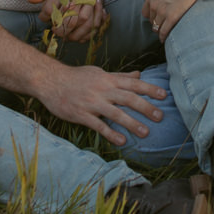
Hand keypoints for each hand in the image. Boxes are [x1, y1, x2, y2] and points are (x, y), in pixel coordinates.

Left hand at [27, 0, 106, 41]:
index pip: (50, 8)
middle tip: (55, 30)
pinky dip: (90, 31)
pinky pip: (96, 20)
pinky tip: (82, 35)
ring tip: (67, 36)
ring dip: (75, 32)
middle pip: (69, 18)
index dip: (44, 16)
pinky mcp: (99, 2)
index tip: (43, 17)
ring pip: (84, 21)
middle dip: (60, 28)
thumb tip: (31, 0)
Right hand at [40, 65, 165, 145]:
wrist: (50, 81)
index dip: (149, 89)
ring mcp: (92, 103)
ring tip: (146, 132)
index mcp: (108, 79)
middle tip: (160, 117)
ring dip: (132, 123)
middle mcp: (102, 90)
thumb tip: (138, 74)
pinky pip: (98, 125)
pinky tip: (122, 140)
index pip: (132, 84)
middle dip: (146, 107)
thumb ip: (119, 76)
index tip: (164, 95)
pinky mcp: (81, 115)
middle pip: (128, 98)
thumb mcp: (99, 73)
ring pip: (115, 113)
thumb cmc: (76, 77)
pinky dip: (110, 133)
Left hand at [141, 0, 204, 43]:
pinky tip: (164, 39)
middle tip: (162, 23)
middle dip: (156, 22)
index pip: (145, 12)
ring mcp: (163, 11)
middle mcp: (154, 4)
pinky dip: (163, 36)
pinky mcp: (173, 17)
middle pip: (151, 20)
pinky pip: (164, 31)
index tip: (156, 16)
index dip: (151, 15)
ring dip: (159, 30)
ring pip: (157, 27)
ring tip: (164, 32)